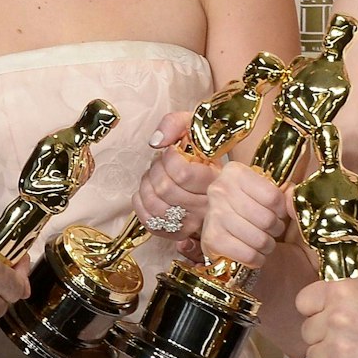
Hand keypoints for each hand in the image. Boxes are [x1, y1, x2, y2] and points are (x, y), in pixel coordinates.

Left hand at [133, 110, 213, 240]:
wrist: (212, 171)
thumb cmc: (201, 148)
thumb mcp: (194, 125)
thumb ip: (174, 124)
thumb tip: (156, 142)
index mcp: (216, 180)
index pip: (182, 174)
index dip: (168, 159)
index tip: (171, 151)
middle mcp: (208, 206)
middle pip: (165, 189)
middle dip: (155, 170)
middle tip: (160, 162)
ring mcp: (193, 223)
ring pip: (155, 206)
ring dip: (146, 185)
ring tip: (153, 176)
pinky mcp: (178, 233)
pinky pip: (150, 222)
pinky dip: (141, 204)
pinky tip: (148, 192)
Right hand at [198, 161, 288, 268]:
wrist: (225, 227)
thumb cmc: (252, 207)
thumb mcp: (270, 192)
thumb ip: (288, 194)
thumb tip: (292, 203)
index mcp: (236, 172)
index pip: (273, 197)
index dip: (282, 210)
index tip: (279, 213)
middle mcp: (220, 190)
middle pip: (266, 219)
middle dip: (276, 229)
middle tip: (271, 229)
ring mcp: (214, 215)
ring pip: (259, 239)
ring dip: (267, 245)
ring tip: (263, 240)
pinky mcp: (211, 240)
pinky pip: (248, 255)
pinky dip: (256, 258)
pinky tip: (254, 252)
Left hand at [297, 273, 357, 357]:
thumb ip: (346, 285)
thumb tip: (330, 291)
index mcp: (339, 292)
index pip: (303, 302)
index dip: (313, 311)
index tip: (323, 317)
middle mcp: (333, 319)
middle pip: (307, 332)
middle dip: (322, 336)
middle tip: (344, 339)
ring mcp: (336, 348)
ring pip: (313, 356)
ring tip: (350, 356)